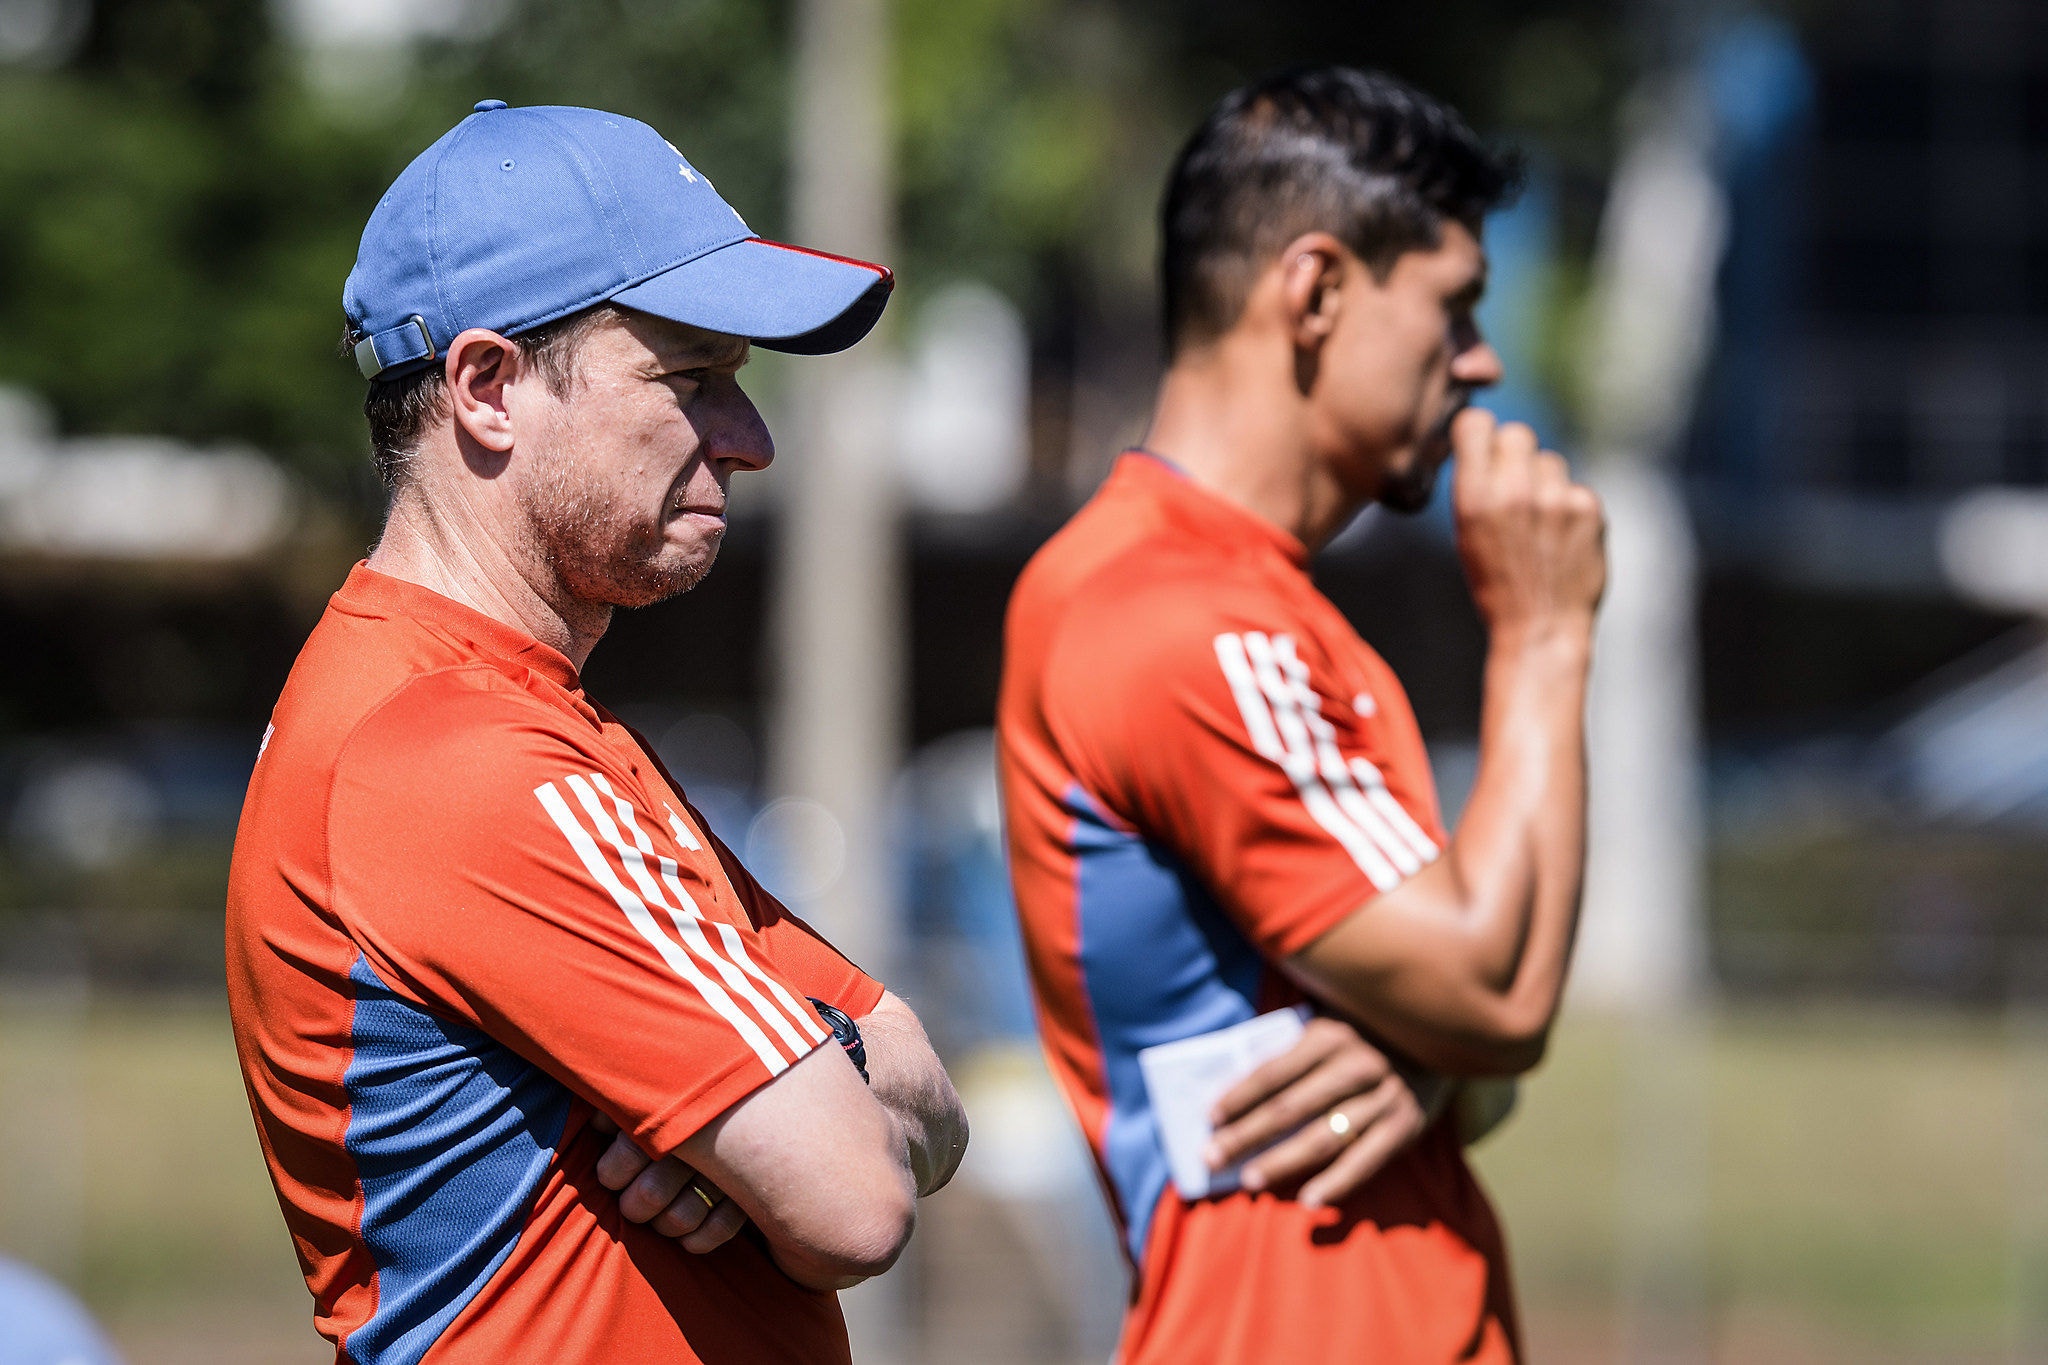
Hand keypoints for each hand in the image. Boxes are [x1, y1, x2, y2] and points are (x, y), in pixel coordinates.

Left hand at [590, 1110, 747, 1252]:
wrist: (755, 1097)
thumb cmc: (679, 1103)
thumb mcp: (646, 1095)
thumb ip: (619, 1107)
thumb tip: (598, 1124)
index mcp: (672, 1113)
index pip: (627, 1153)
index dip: (611, 1172)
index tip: (612, 1172)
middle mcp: (702, 1143)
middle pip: (651, 1193)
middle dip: (634, 1205)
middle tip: (634, 1198)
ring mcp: (729, 1171)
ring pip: (682, 1218)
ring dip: (663, 1224)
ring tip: (659, 1214)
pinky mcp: (750, 1194)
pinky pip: (721, 1228)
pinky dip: (697, 1239)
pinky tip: (686, 1234)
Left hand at [1203, 1015, 1428, 1209]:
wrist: (1439, 1037)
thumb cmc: (1363, 1037)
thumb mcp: (1328, 1029)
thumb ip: (1291, 1054)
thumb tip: (1232, 1090)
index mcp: (1328, 1035)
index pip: (1272, 1072)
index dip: (1239, 1096)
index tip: (1210, 1118)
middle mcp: (1356, 1064)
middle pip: (1289, 1108)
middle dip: (1246, 1135)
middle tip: (1211, 1158)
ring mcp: (1382, 1097)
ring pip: (1323, 1137)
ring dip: (1282, 1162)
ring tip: (1249, 1180)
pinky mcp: (1405, 1125)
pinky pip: (1365, 1160)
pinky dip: (1337, 1183)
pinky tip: (1308, 1201)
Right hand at [1450, 408, 1606, 634]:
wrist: (1541, 627)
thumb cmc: (1496, 584)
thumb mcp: (1466, 534)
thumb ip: (1476, 486)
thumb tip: (1488, 445)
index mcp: (1474, 497)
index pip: (1476, 423)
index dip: (1479, 433)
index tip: (1481, 449)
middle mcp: (1514, 490)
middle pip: (1518, 433)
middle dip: (1514, 453)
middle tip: (1514, 486)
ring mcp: (1556, 498)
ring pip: (1550, 460)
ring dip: (1544, 482)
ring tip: (1540, 522)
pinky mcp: (1589, 508)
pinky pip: (1576, 488)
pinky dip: (1570, 507)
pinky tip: (1562, 538)